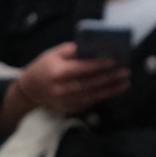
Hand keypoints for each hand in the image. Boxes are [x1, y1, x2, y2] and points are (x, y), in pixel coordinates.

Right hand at [8, 43, 129, 120]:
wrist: (30, 90)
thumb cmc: (44, 67)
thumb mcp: (54, 53)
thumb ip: (74, 50)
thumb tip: (96, 48)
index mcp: (57, 72)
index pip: (82, 68)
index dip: (99, 65)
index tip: (114, 61)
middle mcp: (61, 88)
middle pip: (91, 83)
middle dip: (110, 77)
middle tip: (125, 72)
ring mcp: (65, 101)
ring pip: (93, 95)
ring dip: (111, 89)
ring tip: (125, 83)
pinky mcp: (69, 108)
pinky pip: (90, 102)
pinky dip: (103, 96)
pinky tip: (114, 90)